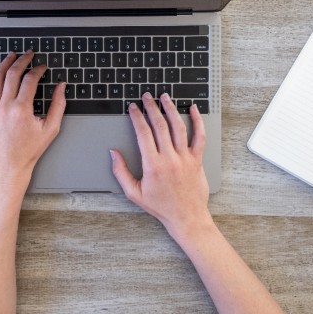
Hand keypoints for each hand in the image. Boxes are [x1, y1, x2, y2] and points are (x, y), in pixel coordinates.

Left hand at [0, 51, 65, 196]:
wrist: (8, 166)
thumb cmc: (29, 150)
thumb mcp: (50, 129)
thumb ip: (58, 106)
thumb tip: (61, 87)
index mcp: (21, 110)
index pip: (30, 80)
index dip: (38, 70)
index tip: (43, 67)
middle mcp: (4, 106)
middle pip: (12, 74)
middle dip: (22, 60)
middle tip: (29, 54)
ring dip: (5, 64)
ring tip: (12, 55)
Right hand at [110, 92, 211, 239]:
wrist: (186, 217)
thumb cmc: (160, 206)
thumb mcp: (134, 193)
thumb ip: (121, 172)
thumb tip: (113, 153)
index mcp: (153, 165)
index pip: (143, 133)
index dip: (137, 117)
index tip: (133, 107)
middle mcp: (170, 158)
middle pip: (160, 125)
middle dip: (151, 107)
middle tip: (147, 96)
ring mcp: (185, 158)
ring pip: (178, 127)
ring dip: (171, 109)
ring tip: (165, 97)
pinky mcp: (197, 160)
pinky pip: (199, 136)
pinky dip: (198, 121)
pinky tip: (193, 110)